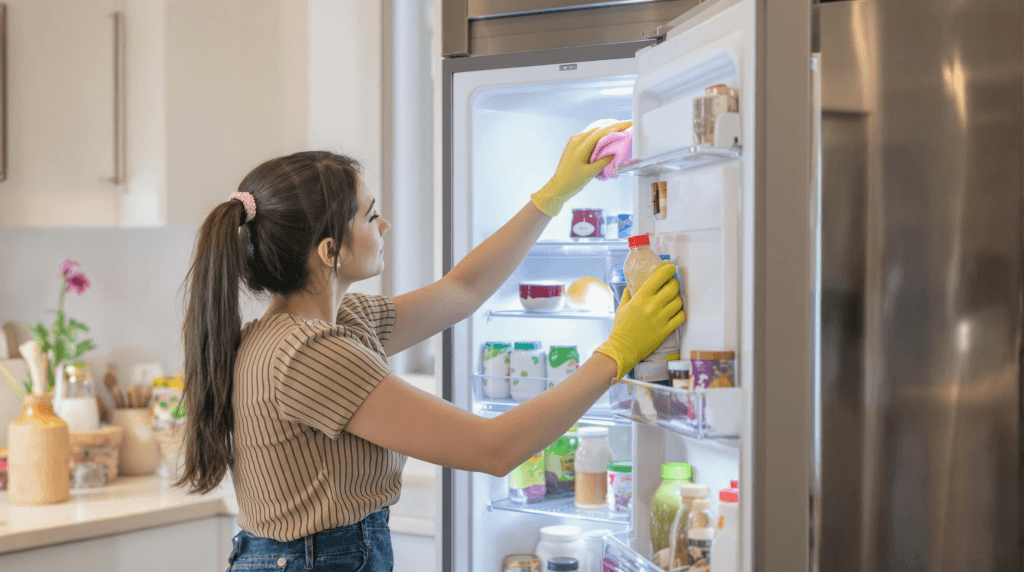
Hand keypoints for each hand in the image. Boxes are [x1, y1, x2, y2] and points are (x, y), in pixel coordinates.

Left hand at [530, 119, 632, 216]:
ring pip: (594, 128)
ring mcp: (574, 140)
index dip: (617, 126)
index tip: (628, 123)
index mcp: (580, 146)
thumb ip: (603, 161)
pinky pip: (589, 134)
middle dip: (613, 124)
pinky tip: (607, 135)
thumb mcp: (590, 173)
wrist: (558, 186)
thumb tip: (614, 153)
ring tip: (620, 127)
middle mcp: (576, 139)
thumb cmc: (572, 182)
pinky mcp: (574, 144)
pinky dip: (600, 132)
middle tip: (627, 124)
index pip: (602, 131)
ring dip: (607, 127)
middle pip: (598, 126)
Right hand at [595, 264, 684, 378]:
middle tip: (672, 285)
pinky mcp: (666, 330)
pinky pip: (680, 317)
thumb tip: (632, 284)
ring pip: (678, 302)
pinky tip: (675, 312)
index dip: (668, 270)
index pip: (659, 277)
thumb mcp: (622, 307)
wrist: (623, 349)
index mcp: (640, 298)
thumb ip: (628, 294)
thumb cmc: (620, 328)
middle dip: (674, 283)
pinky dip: (680, 312)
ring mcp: (661, 318)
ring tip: (673, 300)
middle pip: (673, 288)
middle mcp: (652, 306)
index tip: (670, 268)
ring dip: (677, 299)